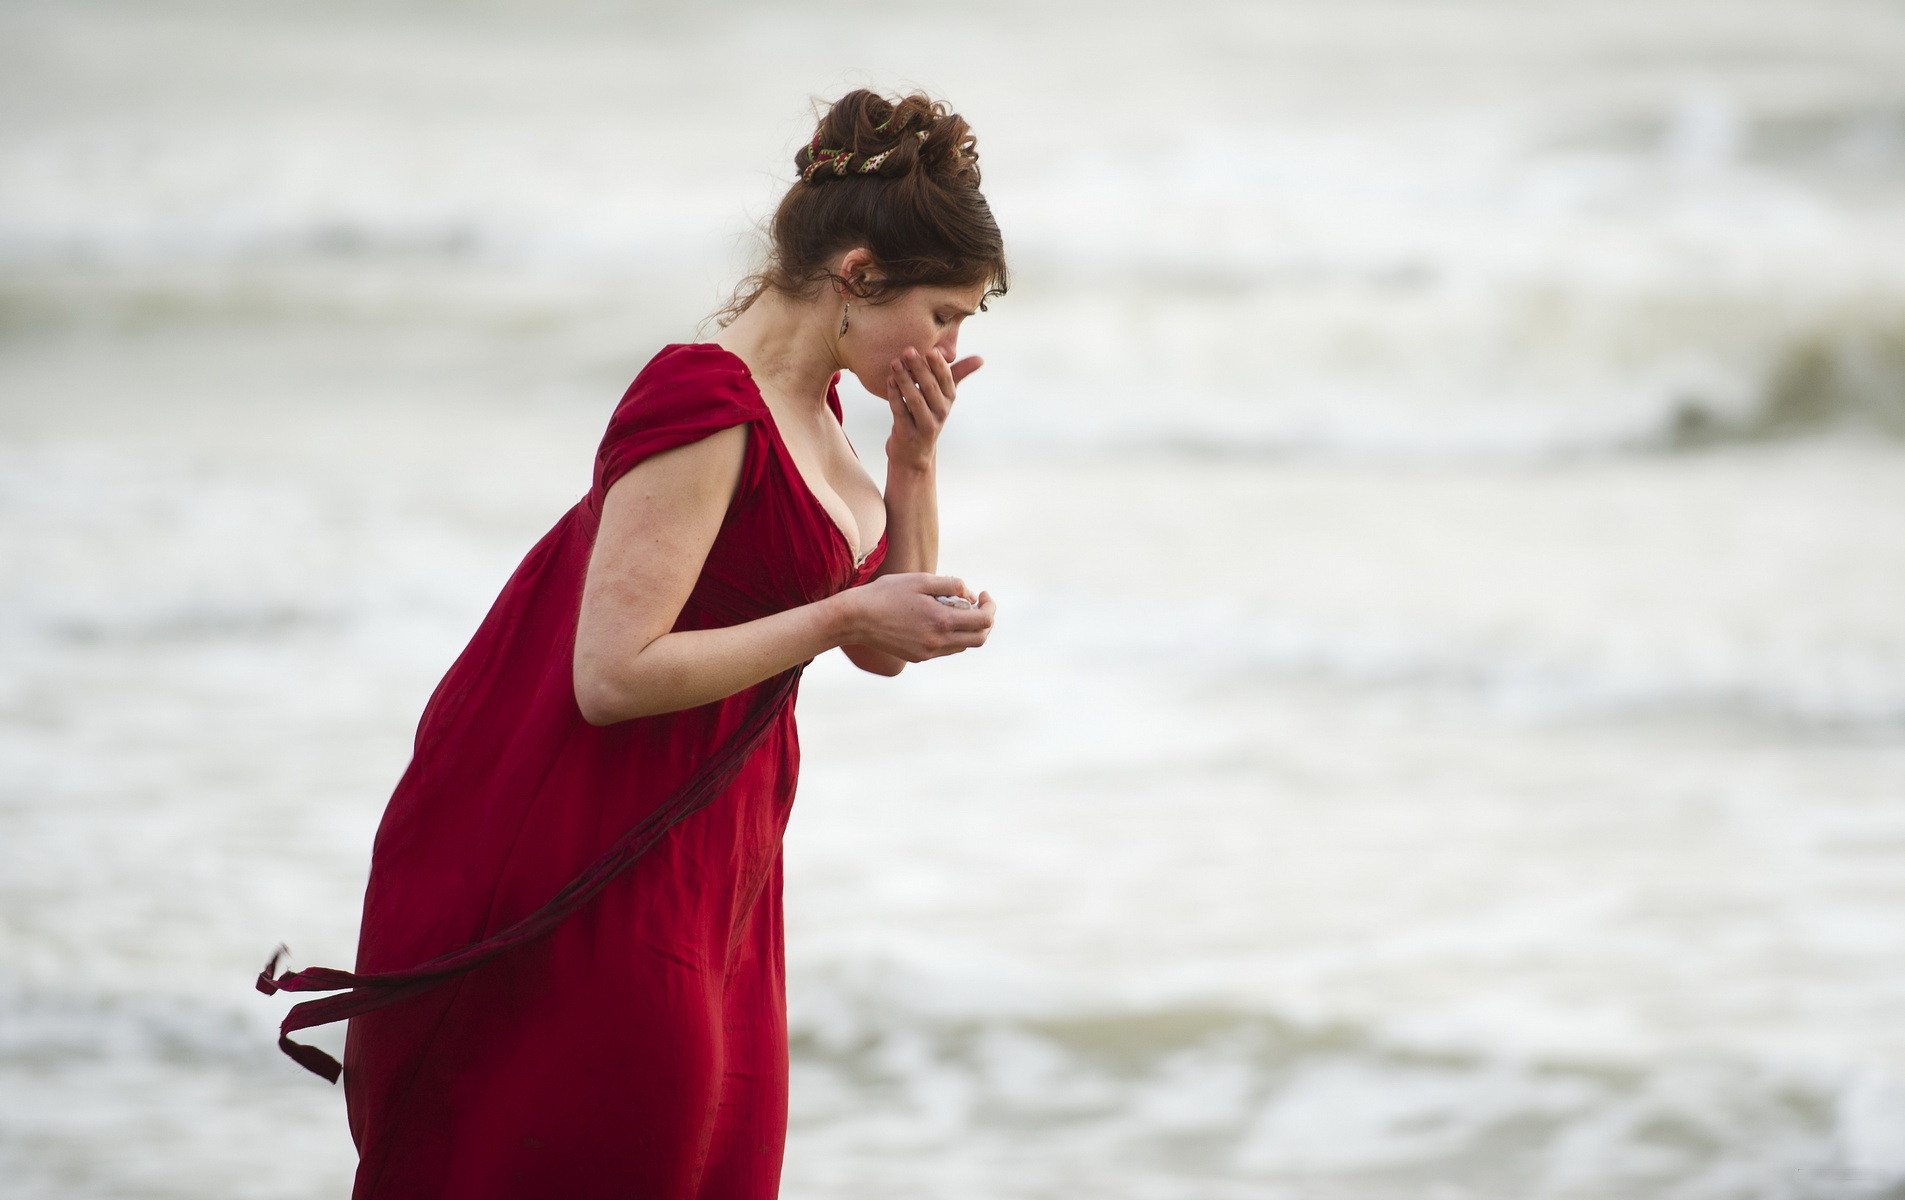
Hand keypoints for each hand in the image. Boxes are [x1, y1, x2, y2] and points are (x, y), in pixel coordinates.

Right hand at [838, 572, 995, 661]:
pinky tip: (936, 619)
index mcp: (941, 621)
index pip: (984, 621)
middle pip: (979, 639)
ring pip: (962, 645)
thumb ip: (951, 585)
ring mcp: (927, 653)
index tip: (983, 594)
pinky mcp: (917, 657)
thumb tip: (971, 595)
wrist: (855, 619)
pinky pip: (945, 649)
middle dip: (984, 621)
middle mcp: (938, 642)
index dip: (990, 606)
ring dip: (967, 628)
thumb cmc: (886, 594)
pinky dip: (950, 635)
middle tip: (977, 604)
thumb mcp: (921, 580)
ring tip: (953, 608)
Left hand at [885, 347, 981, 469]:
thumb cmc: (927, 416)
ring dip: (904, 380)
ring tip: (895, 363)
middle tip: (908, 350)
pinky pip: (900, 411)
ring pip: (915, 400)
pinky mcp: (907, 433)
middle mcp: (940, 413)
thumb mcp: (943, 397)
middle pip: (930, 388)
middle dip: (919, 368)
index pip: (947, 380)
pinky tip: (889, 380)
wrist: (914, 453)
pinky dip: (894, 395)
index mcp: (949, 399)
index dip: (939, 366)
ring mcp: (925, 425)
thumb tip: (981, 359)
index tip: (931, 349)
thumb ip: (957, 374)